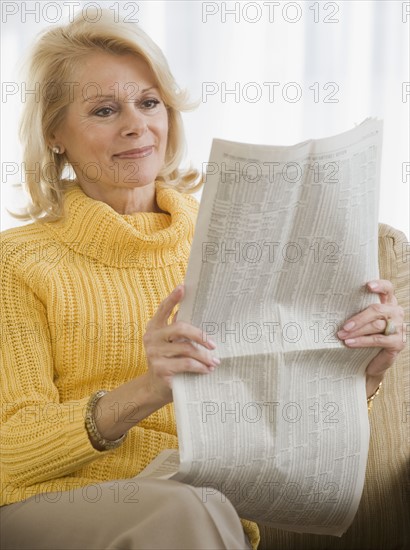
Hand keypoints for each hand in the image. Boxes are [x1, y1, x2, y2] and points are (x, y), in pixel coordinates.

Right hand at [143, 285, 219, 403]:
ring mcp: (154, 353)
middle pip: (180, 328)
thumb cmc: (168, 361)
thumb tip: (197, 312)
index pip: (163, 309)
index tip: (183, 287)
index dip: (173, 298)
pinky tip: (207, 369)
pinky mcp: (161, 368)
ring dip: (204, 356)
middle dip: (200, 335)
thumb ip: (179, 330)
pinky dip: (200, 367)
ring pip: (186, 349)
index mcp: (154, 327)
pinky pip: (186, 364)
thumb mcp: (171, 343)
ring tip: (215, 361)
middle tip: (213, 344)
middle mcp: (152, 338)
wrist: (155, 388)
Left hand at [337, 279, 404, 396]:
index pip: (388, 289)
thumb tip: (333, 306)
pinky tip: (350, 343)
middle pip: (377, 310)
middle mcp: (395, 312)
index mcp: (388, 303)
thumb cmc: (366, 334)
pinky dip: (362, 341)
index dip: (379, 285)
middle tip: (343, 326)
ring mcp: (399, 327)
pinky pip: (377, 339)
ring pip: (376, 325)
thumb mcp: (363, 320)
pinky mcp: (398, 342)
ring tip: (342, 336)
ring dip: (356, 331)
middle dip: (358, 318)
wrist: (375, 358)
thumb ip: (357, 310)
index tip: (368, 285)